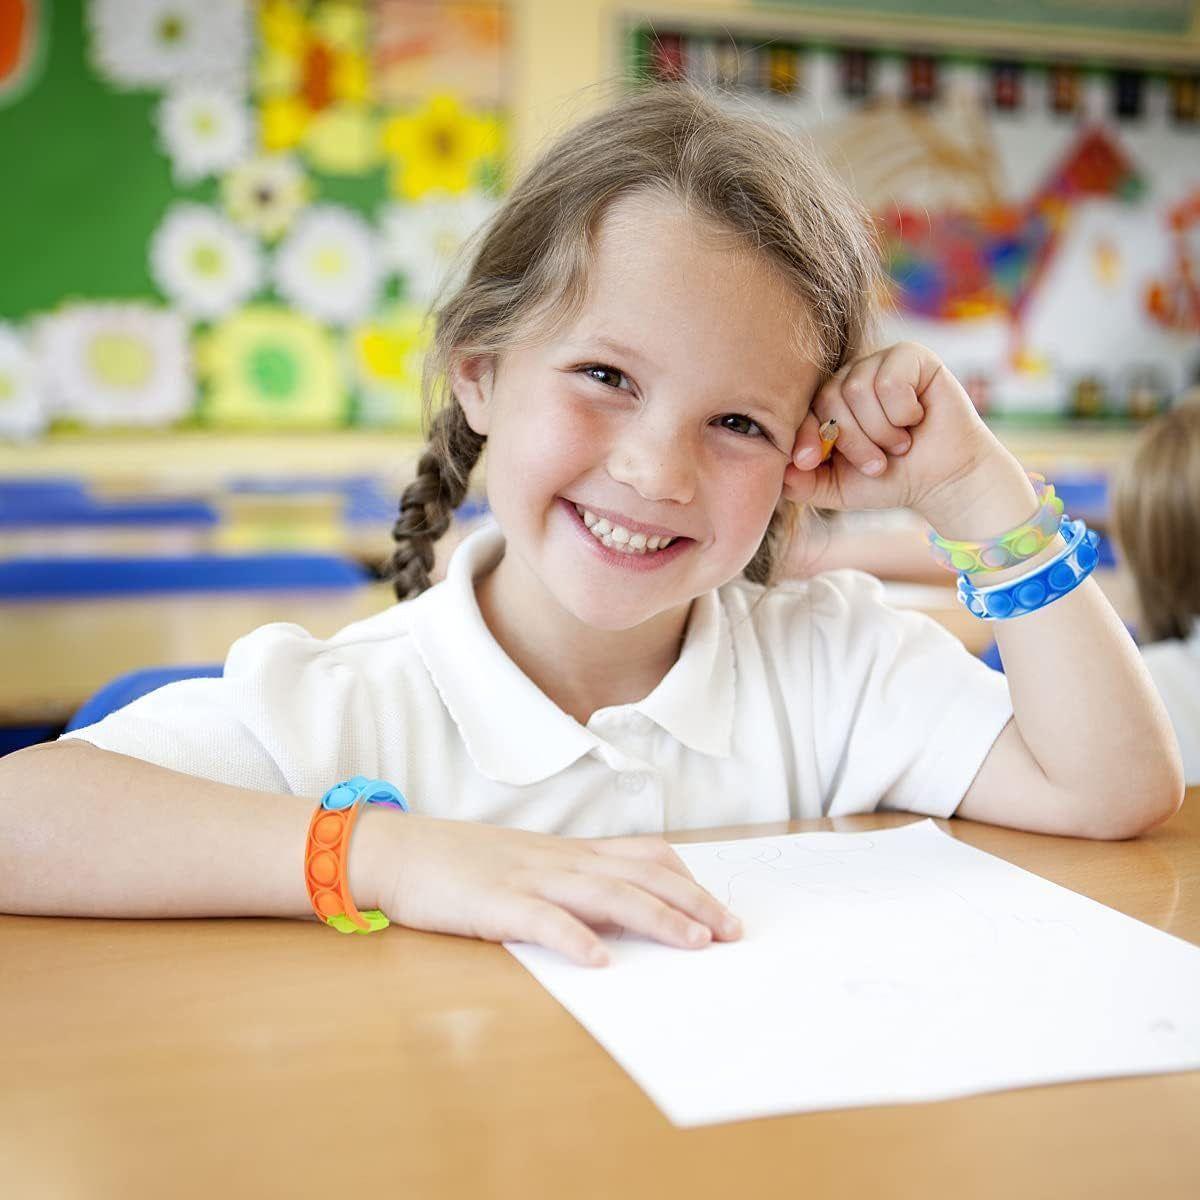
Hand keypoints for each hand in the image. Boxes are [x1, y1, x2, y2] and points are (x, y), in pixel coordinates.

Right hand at [358, 808, 742, 966]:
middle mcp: (560, 860)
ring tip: (694, 943)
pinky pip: (541, 919)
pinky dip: (574, 938)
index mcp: (569, 852)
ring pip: (606, 893)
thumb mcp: (527, 866)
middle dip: (693, 902)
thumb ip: (571, 884)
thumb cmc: (462, 864)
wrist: (399, 851)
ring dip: (656, 917)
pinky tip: (600, 961)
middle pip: (641, 874)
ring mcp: (529, 878)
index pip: (644, 855)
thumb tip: (619, 916)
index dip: (687, 881)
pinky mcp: (494, 901)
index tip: (720, 909)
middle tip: (733, 932)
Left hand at [782, 341, 1015, 530]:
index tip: (808, 461)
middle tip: (877, 463)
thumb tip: (776, 471)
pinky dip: (903, 411)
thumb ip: (802, 483)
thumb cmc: (891, 479)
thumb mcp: (837, 488)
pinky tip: (918, 418)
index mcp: (829, 402)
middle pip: (830, 398)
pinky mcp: (911, 356)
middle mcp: (851, 377)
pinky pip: (890, 380)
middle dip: (853, 441)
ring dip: (882, 430)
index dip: (805, 435)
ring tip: (900, 444)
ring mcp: (880, 363)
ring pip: (859, 389)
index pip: (803, 409)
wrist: (943, 480)